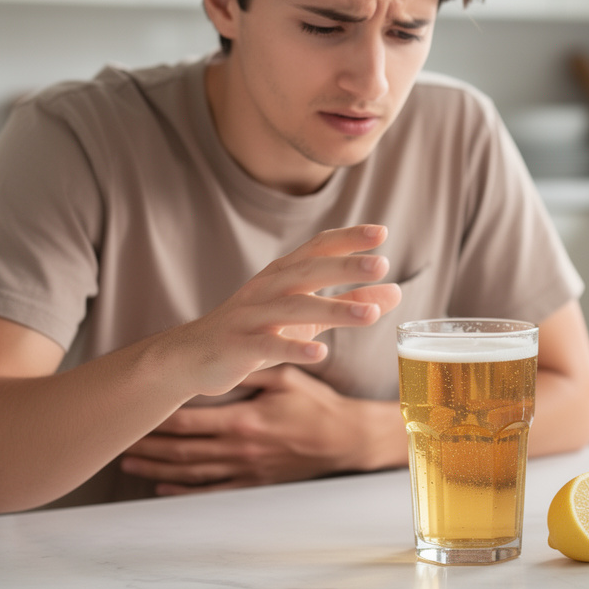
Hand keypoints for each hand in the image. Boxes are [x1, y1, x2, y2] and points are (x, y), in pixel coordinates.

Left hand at [120, 366, 397, 493]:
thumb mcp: (286, 378)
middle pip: (181, 451)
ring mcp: (245, 470)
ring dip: (158, 469)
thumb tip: (219, 358)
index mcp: (244, 421)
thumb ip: (251, 369)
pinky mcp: (254, 482)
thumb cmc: (317, 405)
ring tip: (130, 463)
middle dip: (148, 445)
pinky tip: (163, 487)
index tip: (135, 412)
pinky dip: (185, 490)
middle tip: (119, 439)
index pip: (189, 421)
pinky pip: (212, 491)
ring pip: (191, 473)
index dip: (158, 418)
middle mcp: (239, 449)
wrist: (345, 439)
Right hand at [154, 224, 401, 399]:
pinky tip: (320, 355)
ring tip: (370, 316)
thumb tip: (397, 290)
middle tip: (381, 262)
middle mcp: (267, 288)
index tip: (381, 232)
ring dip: (333, 309)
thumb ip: (351, 302)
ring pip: (293, 308)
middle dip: (345, 265)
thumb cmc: (257, 330)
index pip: (317, 247)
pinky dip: (294, 349)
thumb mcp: (308, 314)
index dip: (347, 239)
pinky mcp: (239, 347)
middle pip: (308, 270)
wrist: (191, 356)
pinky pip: (268, 346)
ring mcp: (251, 316)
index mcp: (284, 275)